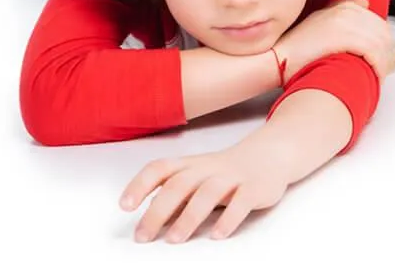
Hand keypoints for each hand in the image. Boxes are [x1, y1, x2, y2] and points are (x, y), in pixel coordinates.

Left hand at [120, 145, 288, 241]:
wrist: (269, 155)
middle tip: (143, 236)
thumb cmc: (225, 172)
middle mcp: (208, 169)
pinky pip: (242, 202)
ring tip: (175, 239)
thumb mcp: (197, 178)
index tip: (125, 205)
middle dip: (158, 211)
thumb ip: (174, 196)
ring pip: (209, 192)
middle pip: (180, 184)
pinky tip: (218, 234)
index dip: (140, 184)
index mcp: (190, 165)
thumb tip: (148, 216)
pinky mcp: (255, 188)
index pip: (160, 168)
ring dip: (189, 216)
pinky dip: (229, 218)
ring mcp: (233, 177)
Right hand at [275, 0, 391, 80]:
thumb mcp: (318, 21)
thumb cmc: (295, 48)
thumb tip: (365, 3)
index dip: (380, 39)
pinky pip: (373, 51)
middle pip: (380, 30)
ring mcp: (346, 23)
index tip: (377, 56)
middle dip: (385, 50)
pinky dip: (377, 65)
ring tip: (377, 76)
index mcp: (341, 7)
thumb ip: (341, 10)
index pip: (374, 20)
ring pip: (379, 42)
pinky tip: (374, 76)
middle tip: (380, 69)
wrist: (275, 60)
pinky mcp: (345, 38)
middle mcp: (346, 12)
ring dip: (382, 61)